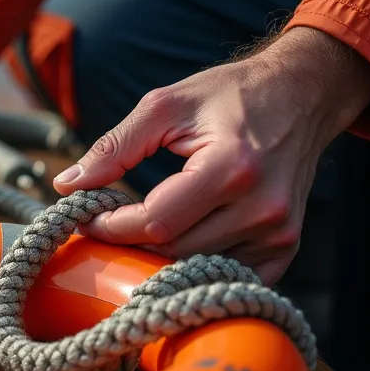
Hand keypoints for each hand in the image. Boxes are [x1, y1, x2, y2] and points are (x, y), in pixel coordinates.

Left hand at [53, 27, 369, 284]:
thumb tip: (66, 184)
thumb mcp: (167, 105)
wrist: (302, 95)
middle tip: (106, 223)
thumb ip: (115, 146)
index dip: (112, 226)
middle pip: (174, 250)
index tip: (87, 217)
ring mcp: (280, 232)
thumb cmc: (231, 94)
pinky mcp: (287, 246)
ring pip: (197, 268)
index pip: (155, 221)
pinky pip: (229, 276)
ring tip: (139, 230)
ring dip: (161, 257)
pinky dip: (198, 267)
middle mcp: (263, 207)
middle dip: (130, 242)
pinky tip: (179, 243)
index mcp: (231, 166)